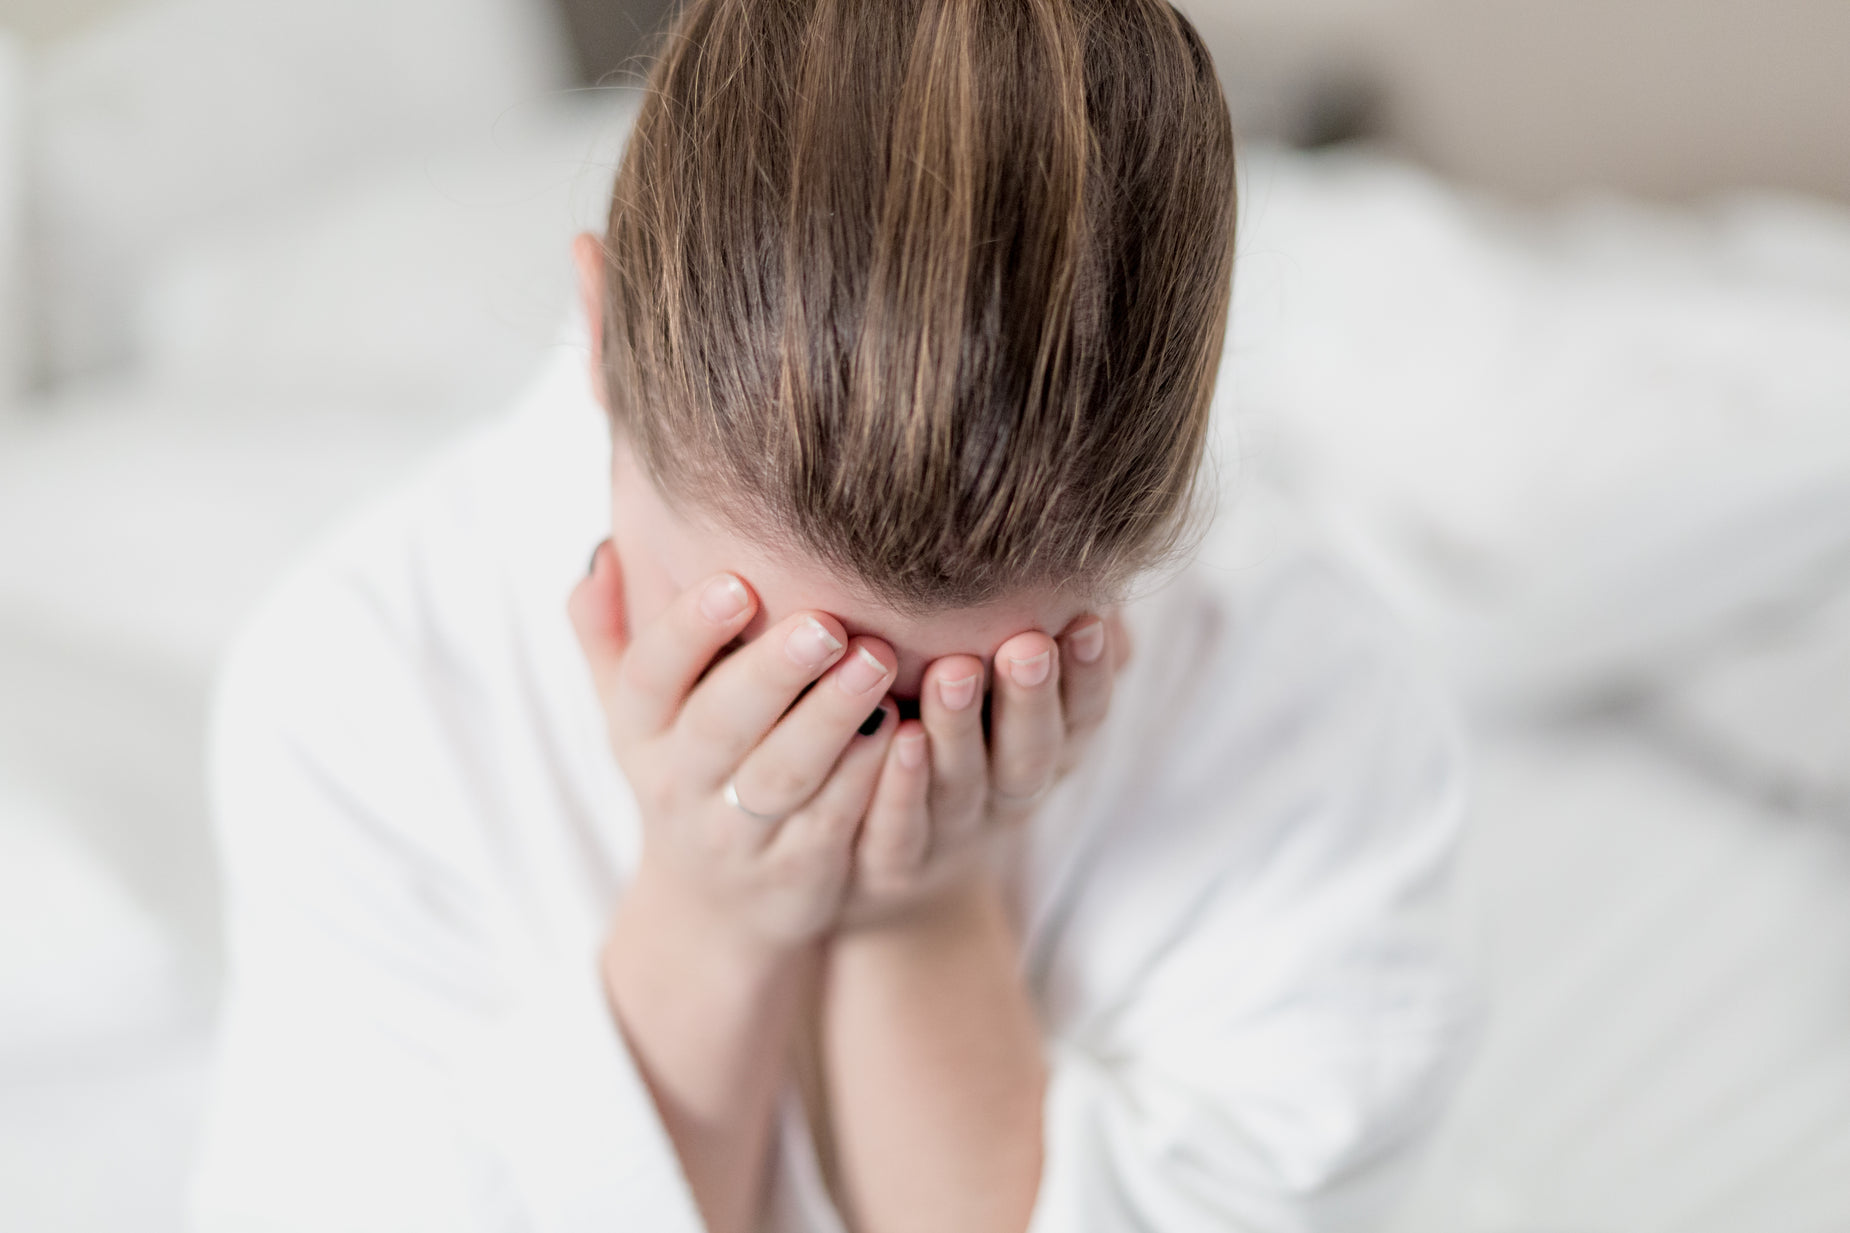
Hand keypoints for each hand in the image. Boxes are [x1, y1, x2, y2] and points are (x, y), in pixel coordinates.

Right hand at [569, 541, 903, 958]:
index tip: (735, 582)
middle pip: (721, 724)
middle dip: (772, 671)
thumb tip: (602, 551)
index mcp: (640, 731)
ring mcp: (740, 834)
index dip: (687, 631)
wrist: (714, 908)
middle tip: (826, 623)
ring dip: (830, 718)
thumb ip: (609, 632)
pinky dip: (867, 778)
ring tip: (877, 662)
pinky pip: (834, 822)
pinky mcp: (800, 870)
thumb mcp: (634, 713)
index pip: (649, 676)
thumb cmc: (686, 769)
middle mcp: (680, 784)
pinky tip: (904, 730)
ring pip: (784, 775)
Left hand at [834, 610, 1132, 931]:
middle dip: (1032, 700)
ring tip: (952, 673)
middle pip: (1030, 754)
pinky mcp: (893, 867)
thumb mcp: (1013, 693)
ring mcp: (952, 836)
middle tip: (1026, 644)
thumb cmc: (961, 740)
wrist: (888, 863)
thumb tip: (1095, 578)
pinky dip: (900, 791)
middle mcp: (1006, 797)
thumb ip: (1051, 638)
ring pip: (963, 787)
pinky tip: (893, 737)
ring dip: (960, 732)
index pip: (1083, 715)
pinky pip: (899, 834)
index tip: (1088, 618)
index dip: (1089, 674)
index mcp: (1047, 751)